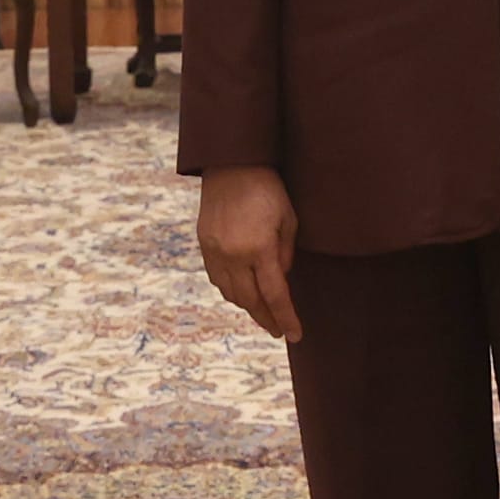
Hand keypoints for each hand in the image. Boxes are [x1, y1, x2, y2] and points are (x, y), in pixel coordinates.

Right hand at [198, 165, 303, 341]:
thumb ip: (286, 253)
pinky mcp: (204, 244)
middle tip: (278, 330)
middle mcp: (234, 255)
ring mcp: (215, 251)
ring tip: (262, 312)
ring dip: (248, 307)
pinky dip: (230, 291)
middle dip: (266, 319)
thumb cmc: (267, 188)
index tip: (295, 334)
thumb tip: (281, 279)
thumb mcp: (288, 219)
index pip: (275, 295)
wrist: (231, 164)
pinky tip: (241, 292)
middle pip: (251, 301)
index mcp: (259, 249)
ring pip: (231, 294)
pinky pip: (217, 279)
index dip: (286, 318)